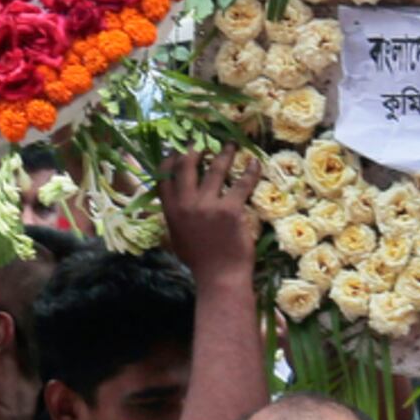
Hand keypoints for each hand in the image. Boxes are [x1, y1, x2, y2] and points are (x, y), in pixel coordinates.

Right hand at [156, 147, 259, 279]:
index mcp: (171, 212)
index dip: (169, 160)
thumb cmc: (200, 262)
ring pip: (216, 169)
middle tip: (205, 141)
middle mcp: (186, 205)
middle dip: (195, 148)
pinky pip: (242, 184)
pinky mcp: (230, 210)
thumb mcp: (177, 240)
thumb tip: (175, 205)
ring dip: (224, 153)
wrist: (220, 278)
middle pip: (187, 166)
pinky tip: (255, 163)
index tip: (177, 149)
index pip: (164, 178)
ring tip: (230, 145)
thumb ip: (175, 219)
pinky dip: (250, 171)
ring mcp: (208, 206)